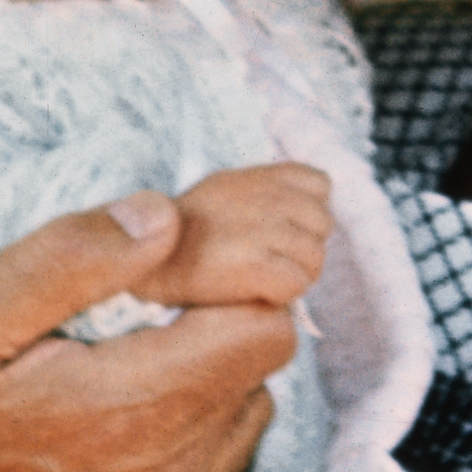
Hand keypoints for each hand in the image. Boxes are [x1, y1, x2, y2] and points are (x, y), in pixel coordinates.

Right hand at [0, 196, 297, 471]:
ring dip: (201, 387)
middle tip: (129, 312)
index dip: (228, 279)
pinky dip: (179, 448)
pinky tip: (105, 434)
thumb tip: (166, 216)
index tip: (162, 271)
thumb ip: (66, 260)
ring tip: (112, 371)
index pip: (263, 325)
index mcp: (125, 412)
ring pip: (238, 430)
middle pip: (257, 374)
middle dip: (213, 325)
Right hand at [152, 163, 330, 311]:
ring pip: (314, 258)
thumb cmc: (187, 236)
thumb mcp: (223, 192)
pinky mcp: (254, 264)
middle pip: (322, 224)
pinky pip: (296, 285)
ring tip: (263, 278)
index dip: (308, 213)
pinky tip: (255, 292)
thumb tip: (307, 208)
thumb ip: (265, 192)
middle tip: (274, 261)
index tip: (286, 230)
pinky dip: (280, 295)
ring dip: (295, 275)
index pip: (319, 185)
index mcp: (258, 177)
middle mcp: (264, 197)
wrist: (149, 264)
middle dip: (305, 247)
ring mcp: (261, 229)